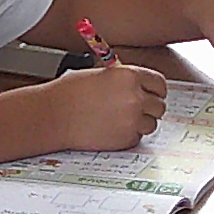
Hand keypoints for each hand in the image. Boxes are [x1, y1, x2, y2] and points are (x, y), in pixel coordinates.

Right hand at [44, 60, 170, 149]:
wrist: (53, 115)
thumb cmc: (69, 92)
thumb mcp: (99, 74)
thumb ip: (123, 80)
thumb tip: (139, 87)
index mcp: (130, 76)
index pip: (160, 84)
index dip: (155, 90)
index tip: (151, 94)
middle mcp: (136, 98)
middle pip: (159, 106)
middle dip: (148, 108)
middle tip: (133, 109)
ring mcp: (132, 120)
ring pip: (151, 124)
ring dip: (139, 123)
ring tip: (118, 119)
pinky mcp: (126, 139)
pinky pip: (137, 138)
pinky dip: (127, 135)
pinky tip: (109, 128)